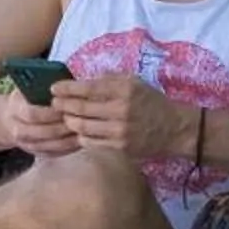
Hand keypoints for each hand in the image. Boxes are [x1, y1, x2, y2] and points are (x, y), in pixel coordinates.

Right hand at [0, 87, 80, 155]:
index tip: (67, 106)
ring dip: (71, 138)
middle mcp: (18, 131)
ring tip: (86, 129)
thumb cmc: (25, 98)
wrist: (10, 119)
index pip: (33, 114)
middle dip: (65, 126)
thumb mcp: (27, 87)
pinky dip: (71, 147)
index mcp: (15, 110)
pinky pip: (57, 153)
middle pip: (45, 132)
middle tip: (83, 119)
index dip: (51, 112)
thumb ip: (42, 86)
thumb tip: (66, 85)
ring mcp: (28, 145)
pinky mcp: (38, 154)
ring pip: (53, 146)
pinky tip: (83, 138)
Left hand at [50, 72, 191, 161]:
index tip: (54, 89)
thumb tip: (81, 81)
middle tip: (54, 104)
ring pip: (83, 128)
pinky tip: (79, 132)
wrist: (174, 128)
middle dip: (63, 106)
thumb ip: (108, 80)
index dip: (67, 88)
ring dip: (70, 122)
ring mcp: (120, 131)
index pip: (87, 88)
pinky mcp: (120, 149)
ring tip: (66, 117)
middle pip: (81, 109)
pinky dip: (81, 137)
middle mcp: (121, 110)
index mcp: (124, 90)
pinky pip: (91, 144)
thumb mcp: (133, 82)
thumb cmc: (150, 102)